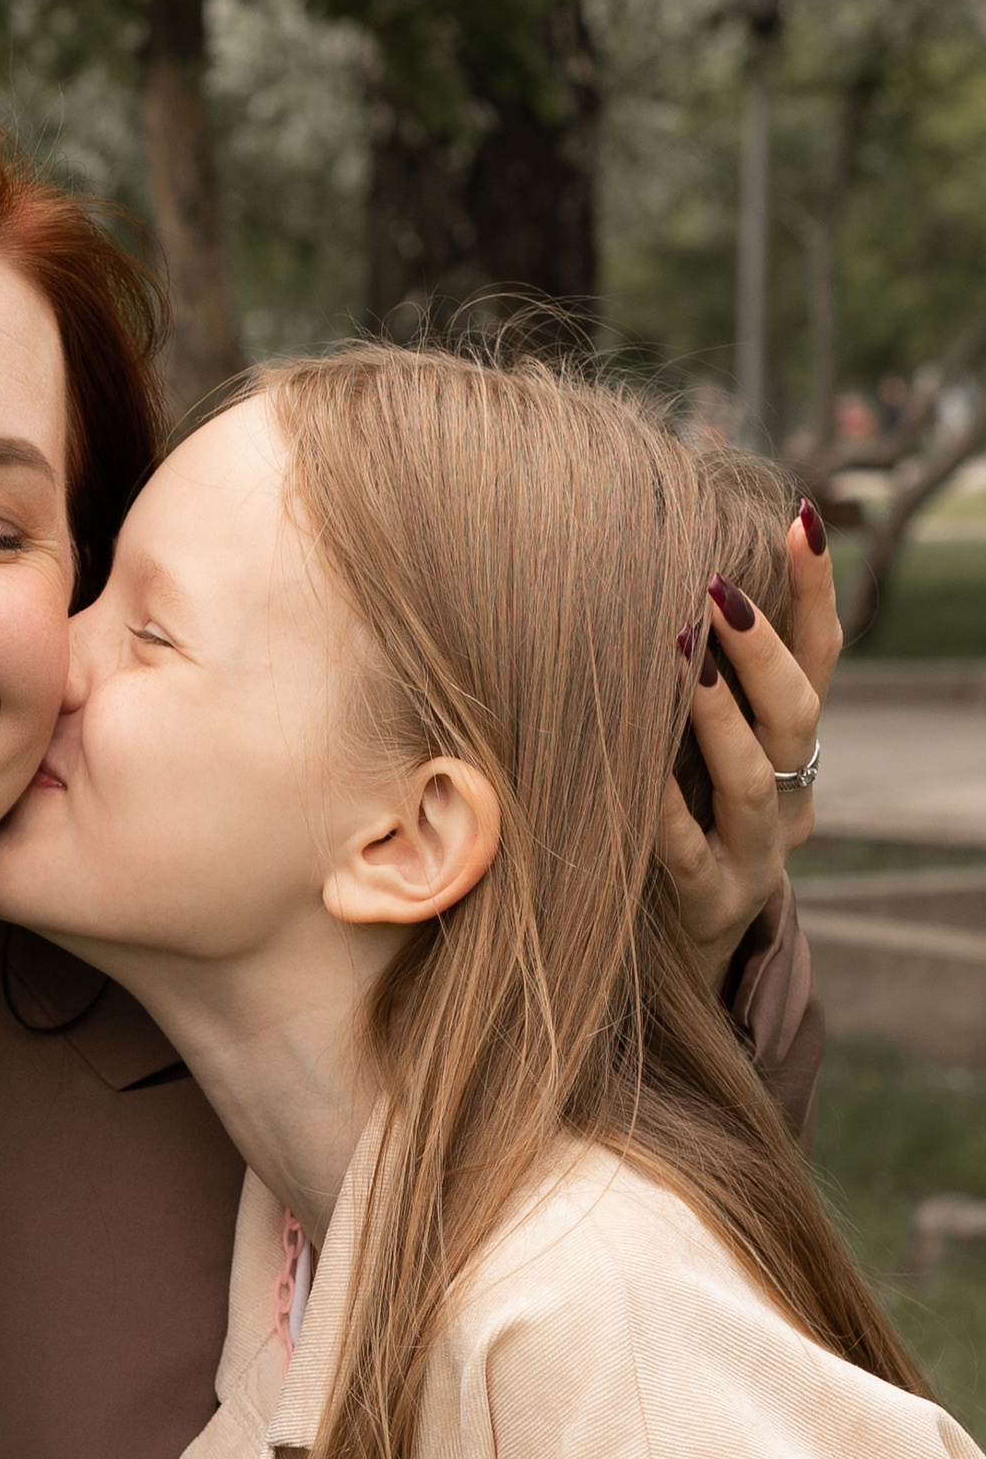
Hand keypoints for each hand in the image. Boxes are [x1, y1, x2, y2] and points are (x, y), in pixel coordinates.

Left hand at [657, 510, 838, 993]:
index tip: (802, 516)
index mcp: (793, 745)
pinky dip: (664, 806)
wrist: (682, 942)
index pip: (822, 655)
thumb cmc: (684, 816)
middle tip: (716, 588)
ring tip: (679, 656)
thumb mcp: (702, 744)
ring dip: (718, 715)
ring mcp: (756, 853)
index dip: (816, 589)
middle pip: (798, 711)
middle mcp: (790, 794)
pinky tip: (636, 769)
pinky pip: (688, 851)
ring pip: (754, 778)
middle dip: (762, 648)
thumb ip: (697, 674)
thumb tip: (664, 569)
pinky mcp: (710, 901)